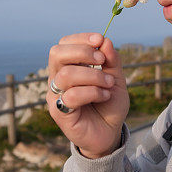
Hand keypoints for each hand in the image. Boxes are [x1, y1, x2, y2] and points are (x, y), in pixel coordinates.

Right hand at [46, 33, 128, 157]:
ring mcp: (55, 96)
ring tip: (108, 85)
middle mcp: (57, 79)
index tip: (100, 40)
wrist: (110, 132)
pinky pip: (71, 95)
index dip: (81, 39)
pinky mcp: (59, 112)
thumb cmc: (109, 105)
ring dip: (94, 76)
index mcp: (68, 67)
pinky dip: (93, 92)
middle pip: (56, 53)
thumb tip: (105, 41)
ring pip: (66, 74)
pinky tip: (104, 96)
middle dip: (83, 51)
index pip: (64, 44)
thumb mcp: (116, 79)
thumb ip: (111, 61)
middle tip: (102, 60)